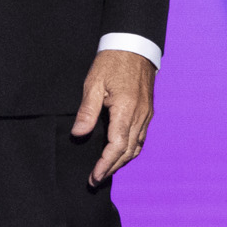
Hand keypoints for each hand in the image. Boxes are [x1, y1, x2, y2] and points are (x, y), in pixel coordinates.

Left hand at [71, 49, 156, 185]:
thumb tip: (78, 134)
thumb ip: (87, 111)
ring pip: (136, 147)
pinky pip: (140, 137)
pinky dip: (130, 150)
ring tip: (106, 171)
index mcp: (126, 109)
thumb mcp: (93, 83)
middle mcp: (140, 115)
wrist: (135, 46)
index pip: (116, 146)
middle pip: (128, 151)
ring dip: (122, 161)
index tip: (94, 177)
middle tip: (96, 180)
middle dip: (112, 168)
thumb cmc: (112, 62)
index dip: (105, 165)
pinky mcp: (148, 111)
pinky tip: (119, 154)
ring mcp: (146, 114)